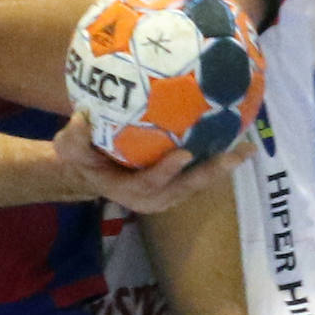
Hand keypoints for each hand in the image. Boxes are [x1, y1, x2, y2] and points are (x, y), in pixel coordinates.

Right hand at [52, 112, 254, 213]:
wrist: (91, 172)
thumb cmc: (81, 158)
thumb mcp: (68, 148)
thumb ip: (73, 137)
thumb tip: (81, 118)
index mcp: (128, 190)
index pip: (150, 183)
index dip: (167, 171)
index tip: (184, 153)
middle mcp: (153, 197)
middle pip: (186, 187)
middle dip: (212, 172)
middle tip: (234, 153)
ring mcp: (168, 192)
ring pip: (198, 183)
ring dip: (223, 168)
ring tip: (246, 148)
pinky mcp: (177, 183)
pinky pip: (200, 174)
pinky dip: (218, 160)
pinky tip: (236, 139)